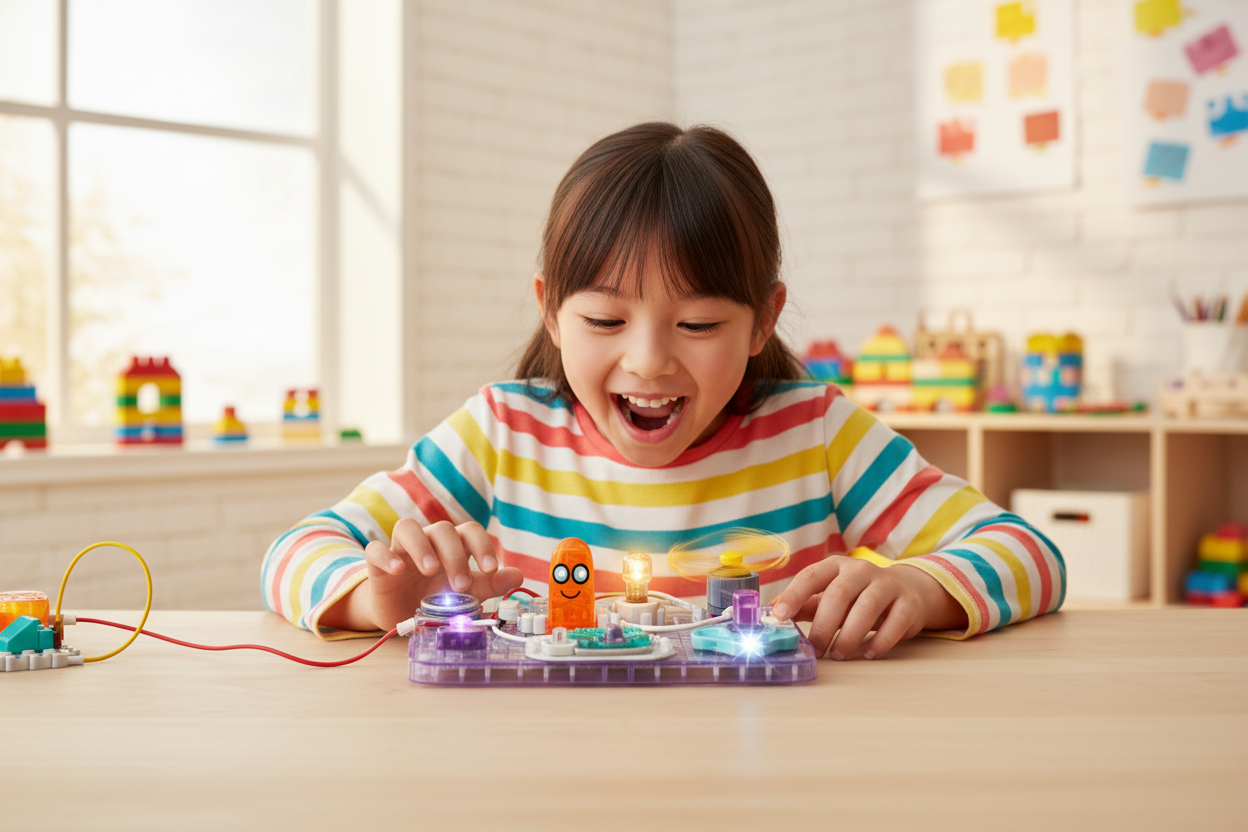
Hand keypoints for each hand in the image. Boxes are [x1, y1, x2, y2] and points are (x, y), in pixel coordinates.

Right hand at [322, 518, 521, 630]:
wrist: (399, 614)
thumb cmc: (435, 597)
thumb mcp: (465, 593)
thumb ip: (490, 584)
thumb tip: (519, 575)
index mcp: (452, 545)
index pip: (469, 531)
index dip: (482, 545)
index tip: (491, 569)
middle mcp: (427, 541)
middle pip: (441, 529)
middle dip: (455, 555)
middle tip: (461, 584)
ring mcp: (400, 550)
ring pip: (407, 528)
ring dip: (422, 546)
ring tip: (431, 569)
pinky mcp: (377, 565)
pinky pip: (375, 550)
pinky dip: (386, 557)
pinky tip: (397, 570)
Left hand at [768, 556, 966, 659]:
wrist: (909, 590)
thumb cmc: (859, 596)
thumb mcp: (830, 595)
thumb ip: (805, 603)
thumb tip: (771, 613)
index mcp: (836, 566)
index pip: (811, 575)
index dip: (794, 595)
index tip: (779, 616)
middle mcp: (861, 570)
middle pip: (839, 594)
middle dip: (824, 625)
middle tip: (816, 649)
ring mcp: (887, 584)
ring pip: (867, 607)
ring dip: (850, 635)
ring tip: (839, 654)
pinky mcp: (908, 603)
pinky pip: (895, 622)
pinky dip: (880, 641)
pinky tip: (869, 654)